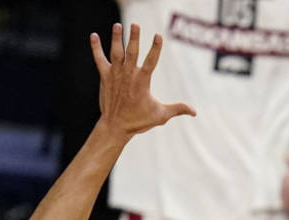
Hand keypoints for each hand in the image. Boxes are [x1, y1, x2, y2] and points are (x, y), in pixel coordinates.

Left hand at [92, 24, 195, 138]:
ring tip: (118, 25)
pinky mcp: (105, 76)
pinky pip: (99, 59)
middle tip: (135, 24)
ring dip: (116, 38)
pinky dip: (96, 47)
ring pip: (116, 52)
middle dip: (133, 37)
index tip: (158, 35)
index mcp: (142, 81)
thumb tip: (194, 111)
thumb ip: (178, 109)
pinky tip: (94, 35)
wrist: (116, 126)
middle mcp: (128, 75)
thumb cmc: (139, 121)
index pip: (151, 61)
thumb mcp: (161, 115)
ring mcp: (115, 74)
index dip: (155, 48)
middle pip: (132, 52)